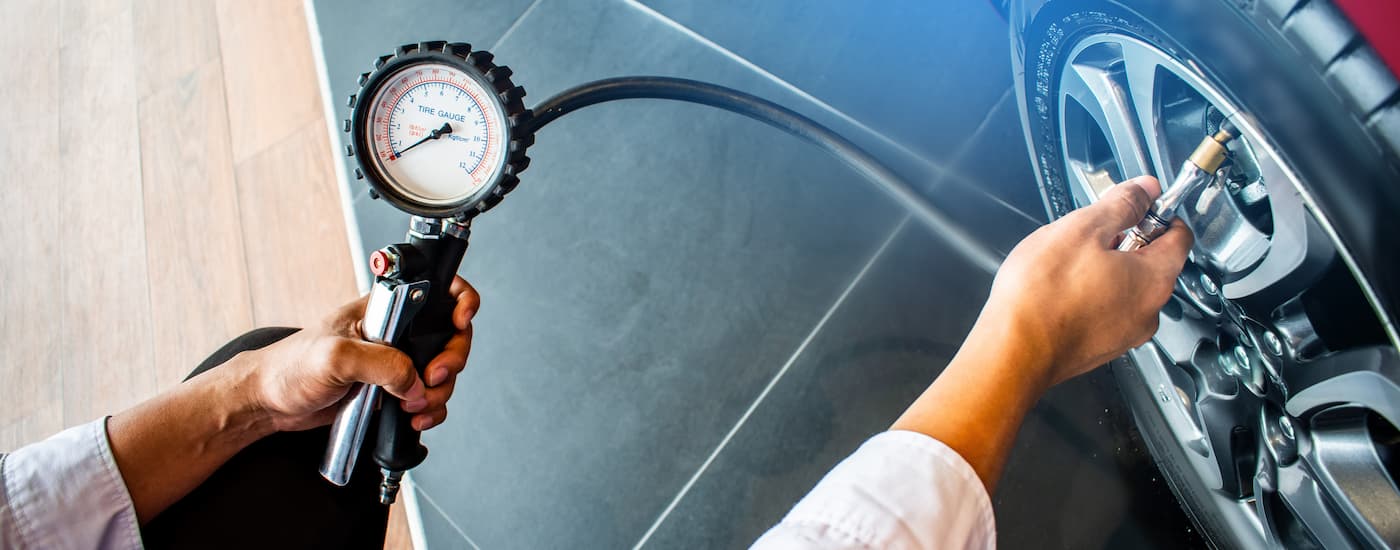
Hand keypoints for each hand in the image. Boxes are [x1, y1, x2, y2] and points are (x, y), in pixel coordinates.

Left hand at [238, 276, 479, 431]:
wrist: (270, 403)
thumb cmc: (290, 367)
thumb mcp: (337, 356)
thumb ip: (382, 363)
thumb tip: (414, 383)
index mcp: (383, 307)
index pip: (436, 288)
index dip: (459, 300)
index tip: (461, 320)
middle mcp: (395, 330)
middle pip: (449, 337)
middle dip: (451, 362)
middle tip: (432, 379)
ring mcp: (395, 359)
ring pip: (441, 372)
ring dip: (439, 393)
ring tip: (416, 408)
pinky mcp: (391, 387)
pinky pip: (426, 397)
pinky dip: (428, 410)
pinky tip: (413, 418)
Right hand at [978, 175, 1191, 388]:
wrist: (1011, 351)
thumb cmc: (1042, 298)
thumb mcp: (1081, 229)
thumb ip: (1121, 204)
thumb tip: (1145, 190)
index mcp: (1154, 278)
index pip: (1180, 234)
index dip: (1158, 212)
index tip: (1135, 204)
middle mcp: (1149, 311)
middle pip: (1152, 262)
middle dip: (1124, 242)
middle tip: (1088, 235)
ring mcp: (1126, 334)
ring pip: (1126, 288)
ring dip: (1104, 270)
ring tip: (1067, 266)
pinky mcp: (1101, 348)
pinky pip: (1106, 311)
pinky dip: (1090, 297)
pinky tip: (1060, 292)